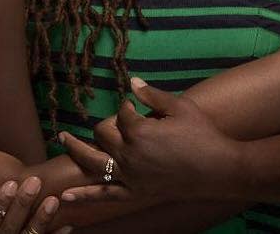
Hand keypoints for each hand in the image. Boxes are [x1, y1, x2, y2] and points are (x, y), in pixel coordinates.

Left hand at [59, 78, 241, 202]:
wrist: (218, 169)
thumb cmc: (201, 134)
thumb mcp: (179, 107)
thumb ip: (152, 95)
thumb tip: (131, 81)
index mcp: (140, 131)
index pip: (121, 112)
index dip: (127, 106)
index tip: (135, 105)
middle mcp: (130, 155)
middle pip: (103, 133)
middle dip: (107, 123)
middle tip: (117, 120)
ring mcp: (130, 176)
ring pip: (93, 163)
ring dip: (75, 149)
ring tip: (62, 138)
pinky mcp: (135, 192)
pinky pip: (105, 195)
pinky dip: (84, 197)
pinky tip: (64, 198)